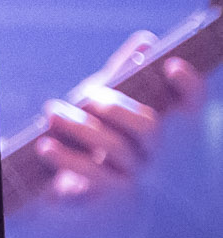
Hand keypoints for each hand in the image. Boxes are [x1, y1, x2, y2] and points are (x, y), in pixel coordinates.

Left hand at [36, 32, 206, 202]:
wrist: (75, 188)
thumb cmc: (96, 134)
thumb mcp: (106, 101)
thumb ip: (124, 73)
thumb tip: (146, 41)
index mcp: (161, 125)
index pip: (190, 106)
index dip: (189, 87)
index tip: (172, 65)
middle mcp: (157, 152)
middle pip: (149, 126)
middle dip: (114, 106)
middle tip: (85, 98)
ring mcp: (137, 175)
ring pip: (116, 147)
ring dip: (79, 126)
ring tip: (51, 113)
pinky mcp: (112, 196)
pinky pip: (95, 174)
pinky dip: (68, 157)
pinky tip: (46, 146)